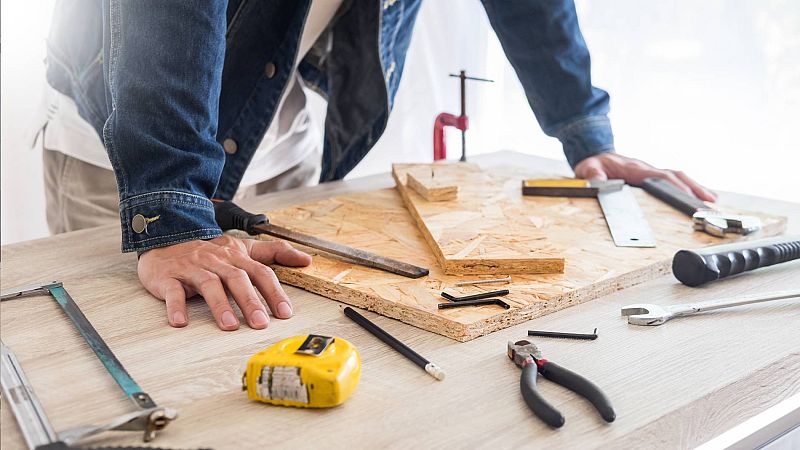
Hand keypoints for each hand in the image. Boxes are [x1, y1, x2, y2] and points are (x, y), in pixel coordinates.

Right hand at [138, 236, 311, 329]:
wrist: (165, 238)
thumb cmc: (208, 251)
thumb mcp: (243, 247)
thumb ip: (274, 252)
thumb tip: (306, 259)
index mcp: (236, 255)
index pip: (260, 272)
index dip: (274, 292)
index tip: (285, 313)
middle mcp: (216, 260)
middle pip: (236, 278)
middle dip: (250, 301)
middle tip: (261, 323)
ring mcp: (192, 268)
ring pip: (209, 284)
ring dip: (220, 305)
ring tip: (230, 326)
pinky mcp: (168, 277)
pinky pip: (172, 292)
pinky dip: (176, 307)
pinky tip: (180, 322)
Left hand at [574, 153, 716, 201]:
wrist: (594, 155)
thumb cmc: (593, 165)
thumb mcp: (587, 169)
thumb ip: (593, 176)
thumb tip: (598, 183)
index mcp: (634, 168)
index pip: (660, 176)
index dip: (675, 186)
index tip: (688, 196)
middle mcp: (646, 168)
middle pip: (675, 176)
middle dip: (693, 188)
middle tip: (709, 203)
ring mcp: (650, 172)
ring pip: (678, 177)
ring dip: (695, 188)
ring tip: (712, 201)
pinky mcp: (651, 176)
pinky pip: (673, 180)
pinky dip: (688, 187)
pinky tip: (699, 196)